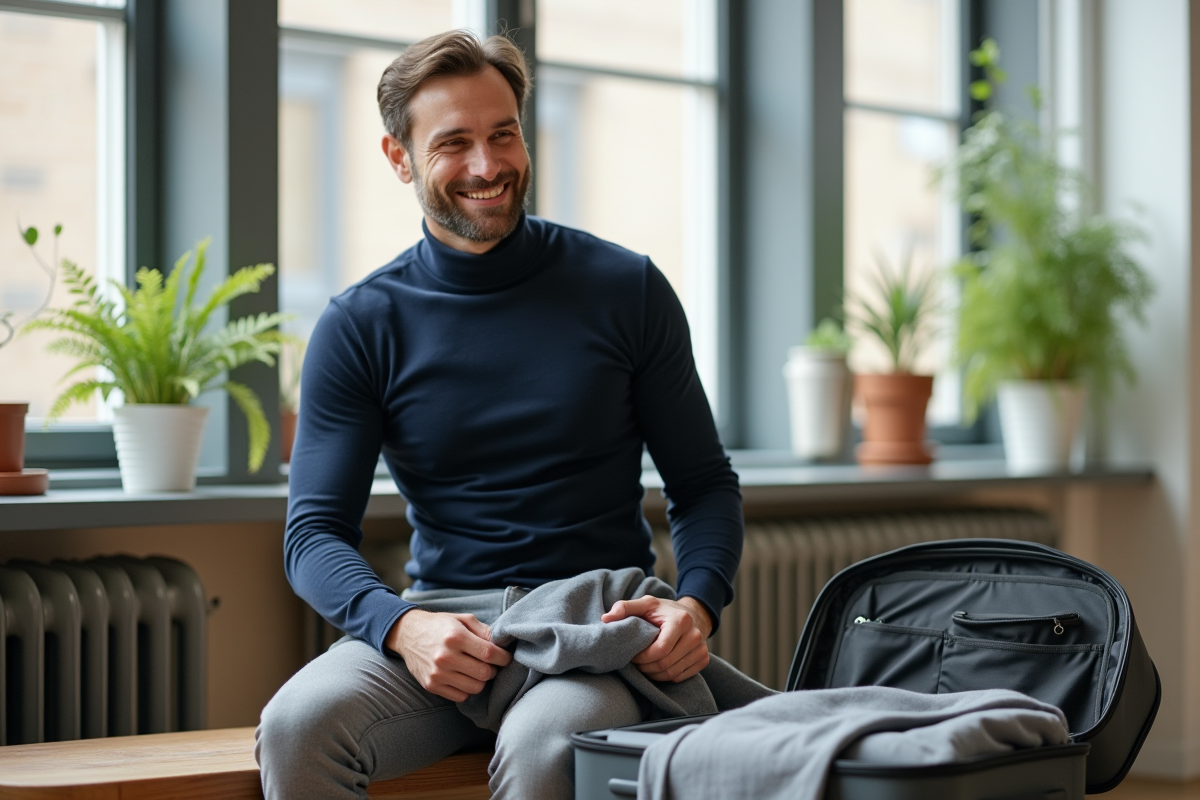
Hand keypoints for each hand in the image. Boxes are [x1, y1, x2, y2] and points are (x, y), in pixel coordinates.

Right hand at [385, 609, 512, 701]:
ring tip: (477, 670)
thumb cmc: (440, 625)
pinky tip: (463, 677)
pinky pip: (461, 696)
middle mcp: (445, 657)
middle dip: (493, 669)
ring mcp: (437, 674)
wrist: (408, 634)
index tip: (507, 658)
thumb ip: (484, 631)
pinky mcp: (431, 686)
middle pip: (484, 673)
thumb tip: (502, 645)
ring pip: (475, 688)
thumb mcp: (463, 619)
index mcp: (455, 637)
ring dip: (481, 680)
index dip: (504, 658)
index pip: (489, 654)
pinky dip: (467, 689)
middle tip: (491, 664)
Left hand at [601, 595, 712, 682]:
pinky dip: (665, 676)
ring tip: (644, 667)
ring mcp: (701, 649)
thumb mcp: (646, 604)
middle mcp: (695, 636)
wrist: (693, 615)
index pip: (661, 649)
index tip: (633, 655)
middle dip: (646, 668)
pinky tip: (656, 668)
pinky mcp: (703, 659)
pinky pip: (680, 677)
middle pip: (665, 664)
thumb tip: (605, 619)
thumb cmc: (664, 611)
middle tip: (635, 664)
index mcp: (681, 621)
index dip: (643, 657)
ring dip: (654, 674)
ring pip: (672, 674)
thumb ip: (625, 607)